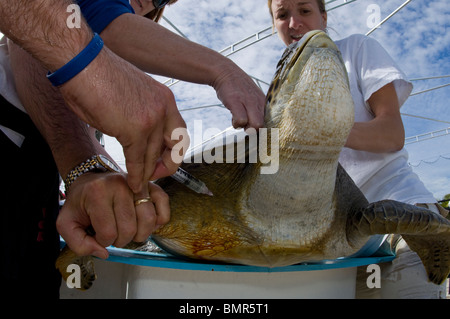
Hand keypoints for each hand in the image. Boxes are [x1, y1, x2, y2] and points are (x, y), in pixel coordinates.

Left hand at [56, 172, 169, 258]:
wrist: (91, 179)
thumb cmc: (81, 201)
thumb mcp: (66, 222)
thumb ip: (78, 243)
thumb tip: (103, 252)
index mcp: (97, 193)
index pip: (108, 233)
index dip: (103, 242)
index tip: (98, 235)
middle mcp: (120, 186)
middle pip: (129, 229)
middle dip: (121, 240)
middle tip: (114, 235)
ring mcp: (137, 184)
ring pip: (148, 219)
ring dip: (140, 234)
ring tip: (129, 231)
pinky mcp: (150, 184)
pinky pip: (163, 203)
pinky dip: (159, 218)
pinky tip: (148, 223)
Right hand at [59, 46, 186, 192]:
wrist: (81, 63)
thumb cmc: (98, 77)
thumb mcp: (132, 95)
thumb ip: (142, 114)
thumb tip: (138, 134)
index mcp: (165, 98)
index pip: (180, 132)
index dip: (173, 151)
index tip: (162, 161)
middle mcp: (164, 108)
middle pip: (175, 147)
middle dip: (167, 166)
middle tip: (155, 176)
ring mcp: (151, 119)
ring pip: (154, 157)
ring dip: (147, 174)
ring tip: (140, 185)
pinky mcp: (135, 130)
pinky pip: (138, 161)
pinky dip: (136, 176)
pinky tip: (132, 184)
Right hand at [212, 65, 265, 129]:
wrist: (225, 72)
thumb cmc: (239, 88)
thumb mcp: (253, 96)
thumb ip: (258, 110)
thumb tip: (258, 127)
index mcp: (264, 102)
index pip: (272, 121)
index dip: (264, 129)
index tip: (256, 128)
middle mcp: (259, 102)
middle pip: (264, 126)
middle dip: (255, 131)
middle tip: (246, 125)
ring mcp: (248, 102)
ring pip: (256, 125)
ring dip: (245, 127)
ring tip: (239, 119)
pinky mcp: (236, 102)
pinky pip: (241, 121)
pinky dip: (236, 124)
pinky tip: (233, 117)